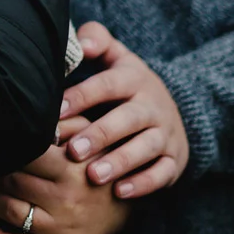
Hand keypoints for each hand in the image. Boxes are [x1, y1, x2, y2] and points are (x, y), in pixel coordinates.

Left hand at [0, 130, 130, 233]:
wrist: (125, 207)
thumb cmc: (99, 164)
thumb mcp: (89, 136)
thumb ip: (62, 123)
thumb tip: (30, 118)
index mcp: (71, 169)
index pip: (25, 155)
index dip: (9, 148)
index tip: (3, 144)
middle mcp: (65, 200)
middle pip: (12, 180)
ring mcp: (59, 228)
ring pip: (7, 209)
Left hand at [60, 21, 188, 198]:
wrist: (176, 109)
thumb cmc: (128, 84)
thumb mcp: (118, 57)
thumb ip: (98, 40)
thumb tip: (81, 42)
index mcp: (134, 79)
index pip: (107, 85)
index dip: (82, 97)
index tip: (56, 112)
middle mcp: (152, 106)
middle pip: (128, 119)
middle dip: (101, 135)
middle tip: (73, 150)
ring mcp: (166, 134)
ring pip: (146, 148)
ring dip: (120, 162)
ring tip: (94, 176)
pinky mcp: (174, 160)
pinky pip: (162, 173)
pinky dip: (144, 184)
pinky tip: (121, 192)